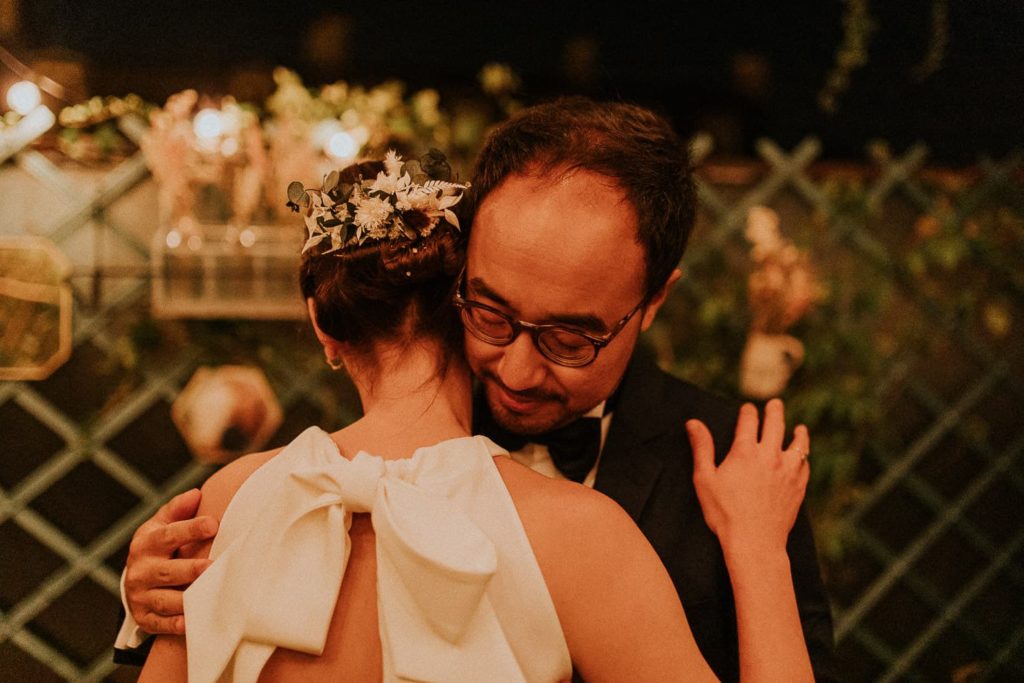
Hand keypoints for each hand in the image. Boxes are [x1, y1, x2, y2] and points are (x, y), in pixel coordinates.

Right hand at [124, 488, 217, 633]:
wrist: (136, 577)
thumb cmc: (158, 545)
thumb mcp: (162, 524)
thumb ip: (178, 510)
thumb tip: (196, 494)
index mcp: (147, 543)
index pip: (168, 535)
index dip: (190, 529)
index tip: (213, 524)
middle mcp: (141, 570)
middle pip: (166, 571)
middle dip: (190, 569)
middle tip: (213, 566)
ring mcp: (141, 595)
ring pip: (164, 600)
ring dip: (185, 600)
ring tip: (208, 595)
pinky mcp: (144, 617)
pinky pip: (160, 624)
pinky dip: (174, 625)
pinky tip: (191, 622)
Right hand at [686, 399, 808, 556]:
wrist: (755, 542)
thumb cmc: (724, 513)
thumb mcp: (704, 479)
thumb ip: (702, 448)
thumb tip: (694, 423)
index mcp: (744, 451)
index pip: (748, 421)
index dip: (748, 412)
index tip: (748, 408)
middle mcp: (769, 456)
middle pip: (775, 425)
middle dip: (774, 411)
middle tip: (775, 404)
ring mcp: (787, 471)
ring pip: (797, 444)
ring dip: (798, 433)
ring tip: (799, 427)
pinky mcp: (798, 487)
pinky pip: (804, 466)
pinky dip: (803, 457)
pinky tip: (802, 458)